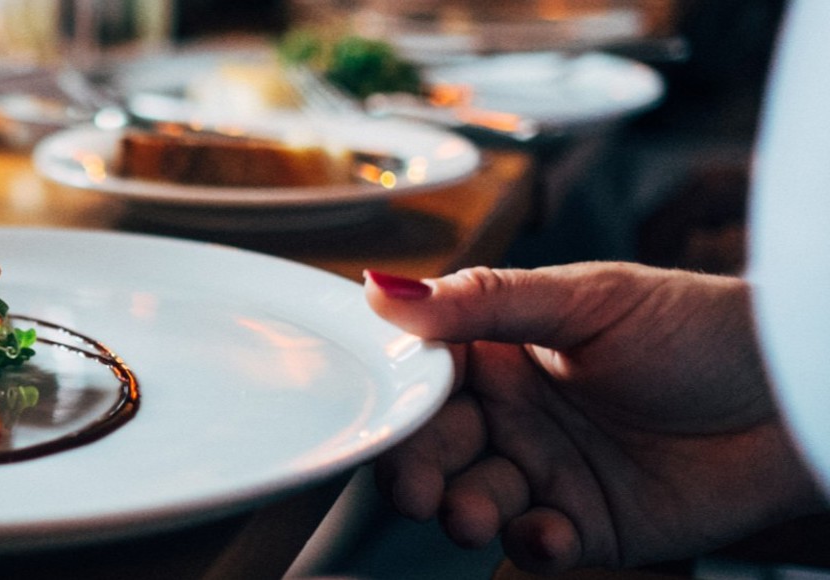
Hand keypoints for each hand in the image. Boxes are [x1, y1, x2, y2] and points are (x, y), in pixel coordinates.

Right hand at [363, 263, 828, 573]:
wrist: (800, 395)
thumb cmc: (705, 330)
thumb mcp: (590, 300)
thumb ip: (487, 302)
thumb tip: (384, 288)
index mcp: (502, 351)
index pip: (424, 376)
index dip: (397, 399)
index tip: (380, 416)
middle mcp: (516, 415)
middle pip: (436, 448)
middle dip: (416, 470)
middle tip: (413, 487)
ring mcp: (549, 473)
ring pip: (475, 500)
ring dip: (464, 511)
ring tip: (471, 514)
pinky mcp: (590, 527)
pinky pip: (537, 545)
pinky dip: (531, 545)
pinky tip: (548, 532)